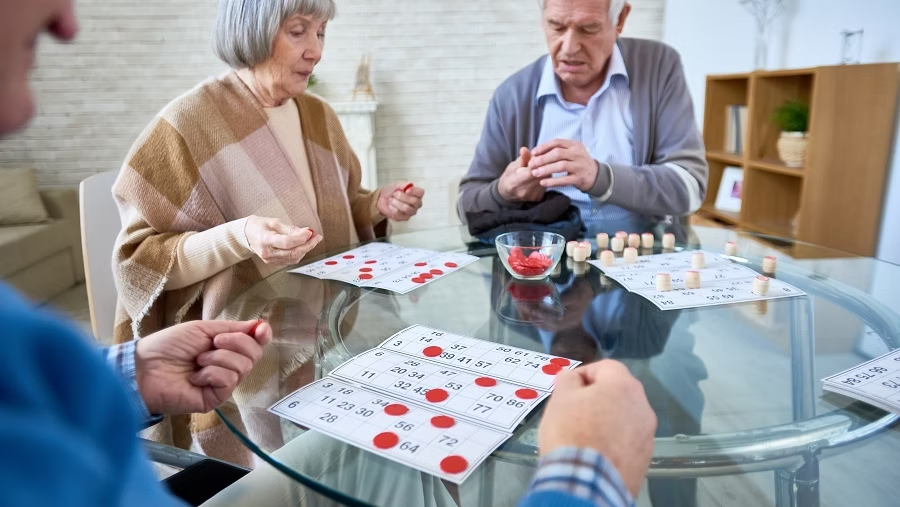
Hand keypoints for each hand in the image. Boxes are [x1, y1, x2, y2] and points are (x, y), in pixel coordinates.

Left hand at [135, 320, 272, 414]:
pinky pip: (229, 381)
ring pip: (242, 367)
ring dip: (218, 358)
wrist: (145, 367)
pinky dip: (212, 374)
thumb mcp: (202, 329)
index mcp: (226, 348)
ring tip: (198, 361)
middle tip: (212, 343)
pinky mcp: (215, 399)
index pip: (255, 344)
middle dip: (235, 343)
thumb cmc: (169, 346)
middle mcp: (228, 366)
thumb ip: (233, 328)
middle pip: (254, 354)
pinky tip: (195, 377)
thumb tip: (260, 325)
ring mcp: (222, 384)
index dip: (262, 336)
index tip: (260, 330)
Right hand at [244, 216, 321, 265]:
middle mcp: (267, 253)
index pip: (286, 242)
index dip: (300, 238)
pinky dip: (300, 253)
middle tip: (317, 236)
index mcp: (265, 240)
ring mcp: (270, 260)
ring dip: (306, 249)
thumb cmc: (259, 226)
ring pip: (294, 258)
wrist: (247, 235)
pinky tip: (303, 245)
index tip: (310, 232)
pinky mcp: (274, 263)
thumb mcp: (274, 222)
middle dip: (308, 245)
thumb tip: (307, 232)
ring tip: (313, 239)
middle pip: (292, 252)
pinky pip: (291, 260)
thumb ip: (291, 229)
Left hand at [377, 182, 424, 221]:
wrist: (383, 199)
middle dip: (402, 196)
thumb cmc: (392, 191)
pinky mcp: (404, 218)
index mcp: (417, 194)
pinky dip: (392, 208)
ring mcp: (411, 212)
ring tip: (391, 199)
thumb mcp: (397, 184)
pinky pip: (399, 213)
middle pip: (414, 201)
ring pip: (406, 208)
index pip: (421, 192)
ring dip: (396, 202)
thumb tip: (408, 185)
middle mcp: (416, 204)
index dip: (414, 191)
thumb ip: (403, 184)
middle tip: (395, 193)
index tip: (406, 190)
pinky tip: (390, 205)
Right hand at [498, 147, 544, 202]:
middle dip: (543, 165)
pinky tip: (543, 174)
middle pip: (540, 175)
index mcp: (514, 183)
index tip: (538, 155)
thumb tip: (524, 149)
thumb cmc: (509, 178)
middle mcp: (524, 192)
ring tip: (543, 164)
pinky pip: (546, 184)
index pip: (530, 172)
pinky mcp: (538, 198)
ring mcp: (532, 196)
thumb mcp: (512, 166)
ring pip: (545, 179)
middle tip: (544, 157)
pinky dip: (546, 177)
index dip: (536, 162)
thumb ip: (521, 159)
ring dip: (546, 170)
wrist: (508, 195)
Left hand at [529, 139, 599, 191]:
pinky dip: (553, 181)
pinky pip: (564, 180)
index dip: (543, 147)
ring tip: (535, 173)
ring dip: (546, 170)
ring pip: (561, 166)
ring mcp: (579, 166)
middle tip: (531, 164)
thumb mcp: (571, 151)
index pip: (557, 142)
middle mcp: (578, 153)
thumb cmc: (577, 162)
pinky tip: (543, 183)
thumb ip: (557, 149)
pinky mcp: (579, 178)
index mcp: (574, 144)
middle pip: (557, 153)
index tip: (533, 153)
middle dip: (542, 159)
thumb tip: (537, 151)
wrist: (594, 174)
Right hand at [538, 360, 655, 497]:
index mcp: (625, 386)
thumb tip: (573, 377)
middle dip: (597, 396)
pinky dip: (613, 441)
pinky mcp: (645, 459)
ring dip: (606, 419)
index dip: (584, 373)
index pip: (606, 367)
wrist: (587, 482)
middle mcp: (643, 407)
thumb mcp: (560, 399)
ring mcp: (647, 435)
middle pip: (618, 392)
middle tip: (573, 408)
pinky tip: (595, 451)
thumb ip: (568, 380)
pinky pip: (627, 441)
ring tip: (583, 433)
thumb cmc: (572, 433)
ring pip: (624, 417)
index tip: (567, 386)